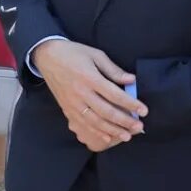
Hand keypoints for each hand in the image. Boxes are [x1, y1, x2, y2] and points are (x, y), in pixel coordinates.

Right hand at [31, 39, 145, 151]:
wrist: (47, 56)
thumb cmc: (73, 53)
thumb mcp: (95, 55)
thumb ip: (113, 69)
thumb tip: (131, 80)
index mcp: (89, 77)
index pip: (114, 94)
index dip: (130, 103)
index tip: (143, 110)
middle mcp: (81, 92)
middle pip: (106, 111)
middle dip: (124, 121)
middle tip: (139, 126)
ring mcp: (73, 102)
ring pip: (95, 121)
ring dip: (113, 130)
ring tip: (127, 135)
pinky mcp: (67, 108)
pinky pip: (83, 124)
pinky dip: (96, 132)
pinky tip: (108, 137)